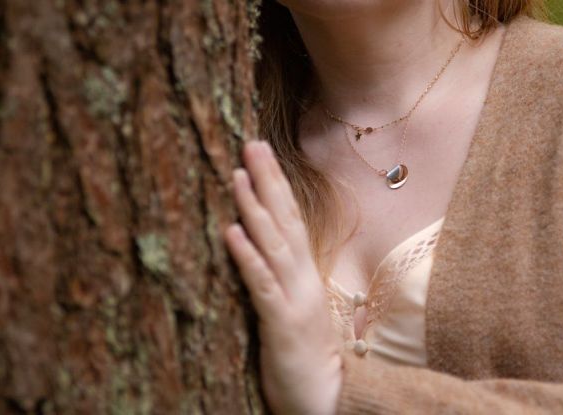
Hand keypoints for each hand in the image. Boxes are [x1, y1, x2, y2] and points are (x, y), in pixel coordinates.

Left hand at [223, 140, 341, 414]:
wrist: (328, 397)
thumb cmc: (309, 355)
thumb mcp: (300, 308)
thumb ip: (287, 278)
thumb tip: (268, 248)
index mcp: (307, 274)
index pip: (293, 220)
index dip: (278, 185)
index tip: (261, 153)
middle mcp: (304, 279)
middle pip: (287, 220)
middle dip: (269, 180)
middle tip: (251, 143)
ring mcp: (295, 299)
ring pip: (275, 245)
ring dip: (256, 209)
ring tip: (238, 175)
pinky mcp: (282, 323)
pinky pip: (263, 286)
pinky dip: (249, 257)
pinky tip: (233, 233)